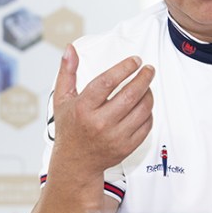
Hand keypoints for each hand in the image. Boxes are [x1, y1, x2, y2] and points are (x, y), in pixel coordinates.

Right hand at [52, 44, 154, 175]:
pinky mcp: (127, 146)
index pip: (107, 82)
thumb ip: (67, 72)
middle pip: (130, 95)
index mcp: (83, 108)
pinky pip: (146, 125)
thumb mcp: (62, 99)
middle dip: (144, 78)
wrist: (76, 163)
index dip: (124, 68)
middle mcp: (100, 123)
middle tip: (148, 70)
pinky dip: (149, 112)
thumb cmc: (70, 128)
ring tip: (147, 86)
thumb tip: (70, 49)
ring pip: (142, 109)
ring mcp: (115, 136)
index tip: (135, 60)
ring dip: (149, 94)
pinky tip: (144, 105)